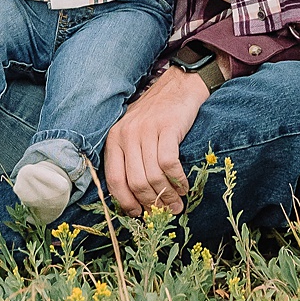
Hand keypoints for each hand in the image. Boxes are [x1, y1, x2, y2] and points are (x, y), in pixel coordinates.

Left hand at [103, 66, 207, 213]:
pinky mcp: (167, 127)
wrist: (179, 85)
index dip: (126, 203)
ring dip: (167, 196)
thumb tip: (135, 200)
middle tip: (165, 213)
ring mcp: (146, 129)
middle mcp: (126, 134)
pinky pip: (169, 164)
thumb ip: (130, 160)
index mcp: (114, 139)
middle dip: (151, 203)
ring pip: (153, 176)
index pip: (114, 180)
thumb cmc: (156, 115)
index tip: (139, 215)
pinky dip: (177, 180)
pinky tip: (184, 186)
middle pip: (135, 182)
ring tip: (177, 204)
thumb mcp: (134, 133)